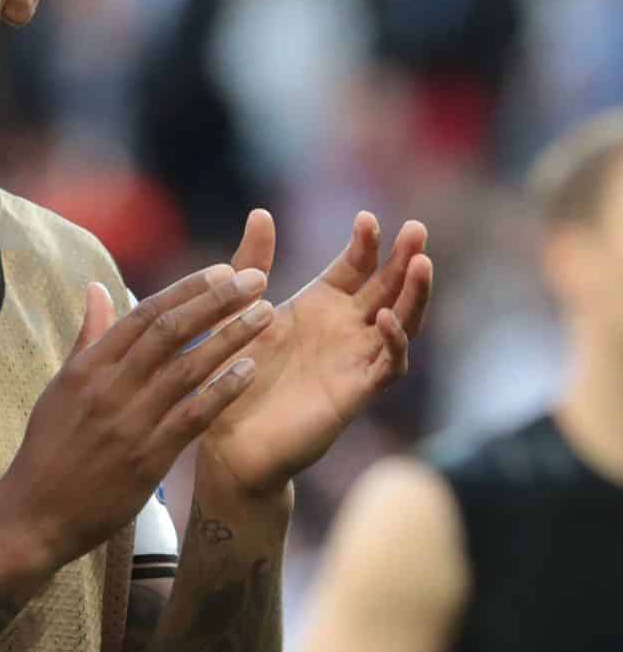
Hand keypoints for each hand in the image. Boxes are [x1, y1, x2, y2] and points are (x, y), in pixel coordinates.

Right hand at [0, 264, 274, 594]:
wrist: (35, 514)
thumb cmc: (49, 450)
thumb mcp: (60, 388)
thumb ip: (87, 339)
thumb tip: (96, 288)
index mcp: (87, 368)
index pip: (143, 315)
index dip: (186, 290)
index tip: (221, 270)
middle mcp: (108, 389)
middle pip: (170, 332)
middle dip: (217, 301)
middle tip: (257, 278)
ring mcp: (129, 423)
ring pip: (188, 368)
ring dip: (231, 338)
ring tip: (266, 315)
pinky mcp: (147, 458)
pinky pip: (193, 417)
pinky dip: (223, 391)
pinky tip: (251, 370)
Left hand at [202, 210, 432, 496]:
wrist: (229, 439)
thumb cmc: (233, 375)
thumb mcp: (239, 310)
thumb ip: (251, 262)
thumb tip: (261, 212)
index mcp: (319, 305)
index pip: (356, 266)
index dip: (366, 243)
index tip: (366, 219)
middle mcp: (345, 329)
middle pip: (389, 287)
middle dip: (405, 258)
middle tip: (415, 229)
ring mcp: (355, 359)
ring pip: (402, 321)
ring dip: (414, 294)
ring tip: (421, 263)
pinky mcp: (356, 391)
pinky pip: (388, 364)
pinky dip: (393, 340)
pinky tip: (384, 318)